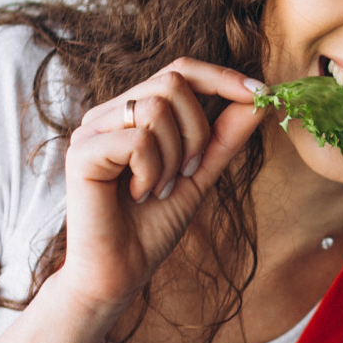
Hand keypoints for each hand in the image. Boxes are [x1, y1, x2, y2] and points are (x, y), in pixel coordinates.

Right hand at [50, 58, 263, 314]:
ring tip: (160, 188)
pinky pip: (138, 140)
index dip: (222, 78)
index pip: (180, 71)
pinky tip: (140, 194)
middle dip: (197, 131)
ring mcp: (91, 130)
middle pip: (172, 83)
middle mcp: (109, 113)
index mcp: (133, 113)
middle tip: (188, 172)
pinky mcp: (81, 152)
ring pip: (156, 108)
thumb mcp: (200, 174)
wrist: (120, 271)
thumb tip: (259, 100)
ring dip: (174, 156)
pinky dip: (152, 172)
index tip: (261, 93)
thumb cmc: (153, 225)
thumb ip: (225, 137)